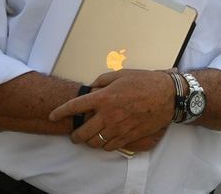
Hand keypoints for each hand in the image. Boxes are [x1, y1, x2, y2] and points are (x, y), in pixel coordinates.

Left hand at [48, 69, 172, 151]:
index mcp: (104, 97)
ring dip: (88, 141)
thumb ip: (102, 80)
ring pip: (94, 143)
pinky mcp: (129, 136)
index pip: (75, 107)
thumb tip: (92, 87)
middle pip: (82, 132)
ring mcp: (118, 128)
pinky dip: (104, 145)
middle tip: (74, 134)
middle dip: (74, 135)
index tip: (53, 115)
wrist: (167, 96)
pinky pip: (110, 147)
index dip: (61, 112)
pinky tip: (105, 140)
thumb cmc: (145, 82)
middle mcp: (109, 115)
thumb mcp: (121, 74)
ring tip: (89, 137)